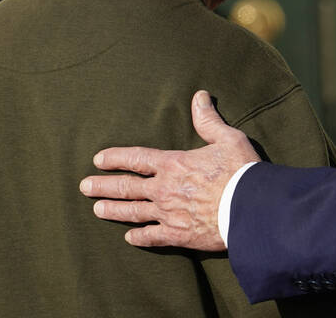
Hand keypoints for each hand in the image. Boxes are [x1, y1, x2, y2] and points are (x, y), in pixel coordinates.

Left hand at [79, 89, 260, 249]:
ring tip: (96, 210)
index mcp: (174, 164)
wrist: (250, 209)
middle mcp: (164, 190)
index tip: (98, 159)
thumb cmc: (241, 172)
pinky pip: (152, 237)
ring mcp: (168, 214)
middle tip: (85, 186)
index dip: (116, 158)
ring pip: (133, 213)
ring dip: (113, 210)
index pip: (137, 159)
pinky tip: (129, 238)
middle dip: (104, 186)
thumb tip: (199, 96)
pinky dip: (139, 238)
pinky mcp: (178, 235)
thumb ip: (208, 120)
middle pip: (127, 187)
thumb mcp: (227, 138)